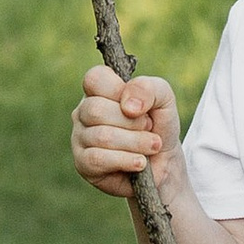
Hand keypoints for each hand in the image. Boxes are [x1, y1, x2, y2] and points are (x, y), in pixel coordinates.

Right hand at [70, 64, 180, 199]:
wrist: (164, 164)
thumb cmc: (159, 127)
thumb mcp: (163, 99)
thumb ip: (148, 88)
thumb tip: (128, 106)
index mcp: (99, 91)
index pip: (94, 78)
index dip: (119, 91)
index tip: (138, 105)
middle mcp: (84, 112)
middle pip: (96, 109)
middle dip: (133, 122)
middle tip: (149, 128)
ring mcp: (79, 138)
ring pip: (102, 136)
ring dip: (136, 142)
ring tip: (152, 146)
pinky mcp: (83, 164)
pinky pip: (98, 159)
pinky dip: (126, 160)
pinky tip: (140, 162)